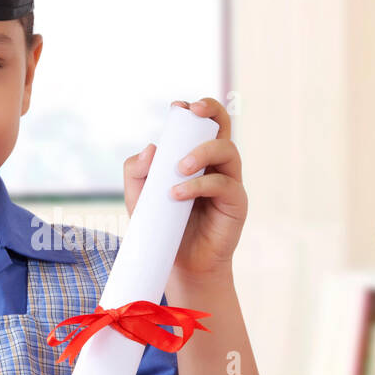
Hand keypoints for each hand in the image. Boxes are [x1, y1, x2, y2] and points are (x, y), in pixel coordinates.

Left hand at [123, 97, 246, 283]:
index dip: (197, 109)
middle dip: (211, 111)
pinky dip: (199, 185)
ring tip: (178, 169)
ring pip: (227, 150)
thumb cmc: (162, 229)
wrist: (180, 267)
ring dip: (201, 152)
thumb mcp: (139, 200)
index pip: (203, 124)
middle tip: (191, 112)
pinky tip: (177, 195)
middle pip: (224, 126)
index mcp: (196, 158)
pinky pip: (224, 183)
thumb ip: (137, 173)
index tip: (179, 106)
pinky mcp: (237, 202)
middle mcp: (216, 165)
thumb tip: (151, 148)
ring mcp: (229, 181)